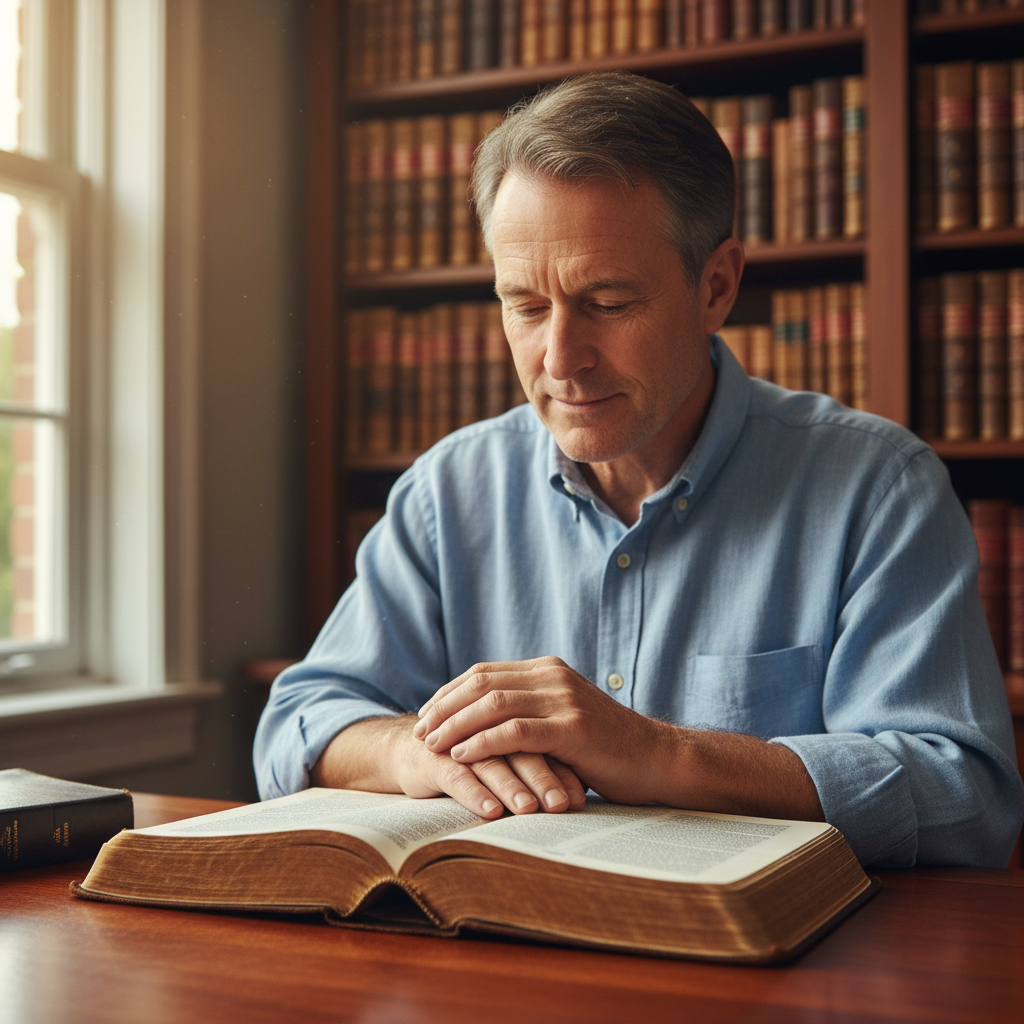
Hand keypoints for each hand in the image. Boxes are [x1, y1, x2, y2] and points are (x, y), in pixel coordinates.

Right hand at [312, 715, 585, 819]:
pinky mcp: (432, 758)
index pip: (542, 738)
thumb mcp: (507, 758)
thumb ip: (539, 763)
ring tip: (530, 809)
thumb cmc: (471, 759)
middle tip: (564, 805)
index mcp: (509, 715)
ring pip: (490, 760)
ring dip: (512, 785)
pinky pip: (456, 775)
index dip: (564, 766)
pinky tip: (491, 812)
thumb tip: (582, 796)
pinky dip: (475, 793)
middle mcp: (485, 723)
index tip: (583, 797)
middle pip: (521, 745)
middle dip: (544, 776)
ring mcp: (457, 739)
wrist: (412, 752)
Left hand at [412, 657, 669, 804]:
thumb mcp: (564, 718)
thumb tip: (483, 720)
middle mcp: (553, 677)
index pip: (484, 673)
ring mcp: (563, 700)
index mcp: (548, 670)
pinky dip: (481, 742)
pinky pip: (514, 731)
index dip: (449, 693)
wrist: (657, 759)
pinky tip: (461, 755)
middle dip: (444, 707)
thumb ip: (531, 711)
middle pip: (481, 683)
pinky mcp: (572, 729)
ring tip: (431, 743)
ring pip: (492, 704)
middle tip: (419, 730)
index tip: (426, 714)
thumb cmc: (607, 748)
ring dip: (454, 724)